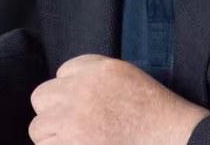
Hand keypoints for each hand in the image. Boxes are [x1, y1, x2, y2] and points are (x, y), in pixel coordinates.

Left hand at [29, 55, 209, 143]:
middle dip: (52, 111)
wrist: (171, 139)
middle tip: (72, 126)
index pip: (62, 73)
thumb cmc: (154, 113)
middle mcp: (80, 92)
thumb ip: (94, 75)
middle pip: (42, 97)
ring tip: (78, 141)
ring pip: (38, 128)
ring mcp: (73, 122)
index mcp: (98, 70)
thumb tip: (65, 85)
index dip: (70, 92)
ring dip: (52, 136)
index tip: (83, 106)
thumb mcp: (126, 76)